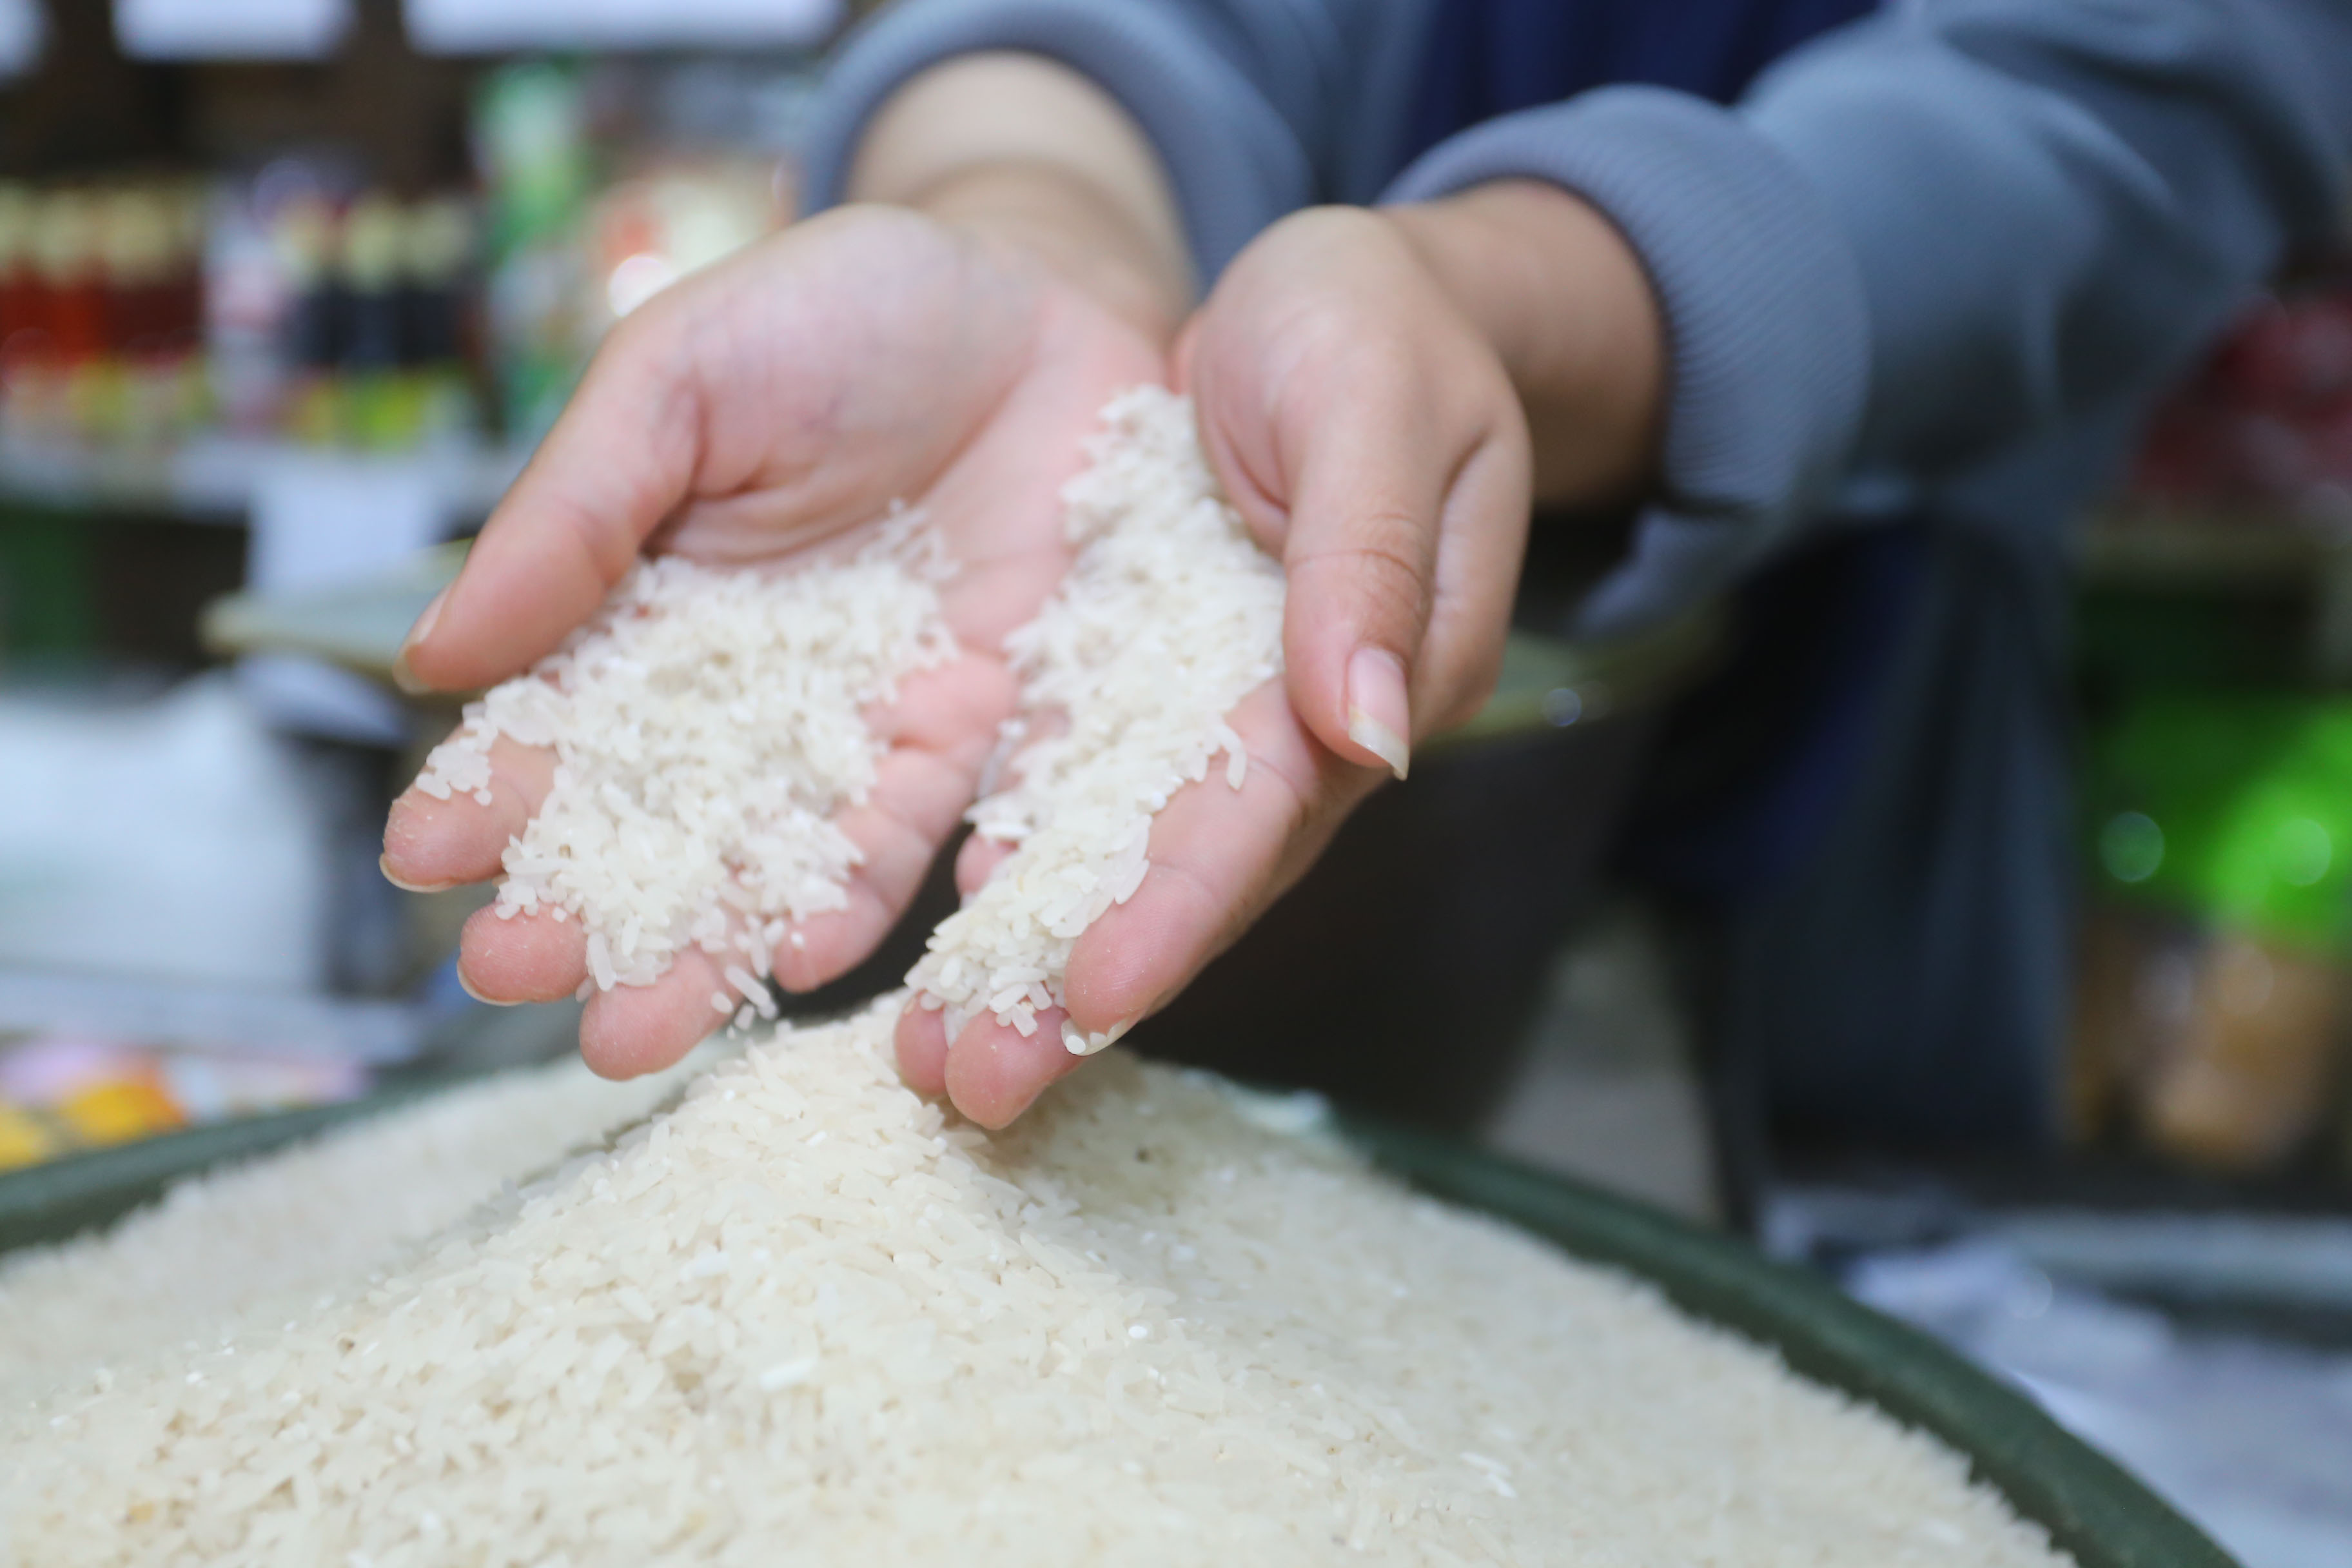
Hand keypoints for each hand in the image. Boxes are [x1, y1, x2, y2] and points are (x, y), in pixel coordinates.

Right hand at [381, 203, 1163, 1079]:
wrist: (1041, 303)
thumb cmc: (842, 311)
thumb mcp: (683, 376)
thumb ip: (575, 511)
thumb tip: (434, 656)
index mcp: (643, 604)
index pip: (553, 717)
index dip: (491, 787)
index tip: (425, 858)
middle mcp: (744, 691)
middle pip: (652, 819)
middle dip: (582, 904)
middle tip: (514, 979)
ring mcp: (856, 722)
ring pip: (769, 858)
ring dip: (702, 948)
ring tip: (630, 1032)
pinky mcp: (968, 735)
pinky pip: (911, 835)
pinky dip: (861, 900)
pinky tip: (808, 966)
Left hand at [899, 199, 1582, 1124]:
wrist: (1344, 296)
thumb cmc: (1376, 322)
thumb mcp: (1378, 398)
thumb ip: (1368, 554)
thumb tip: (1371, 725)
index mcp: (1380, 667)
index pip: (1266, 810)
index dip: (1177, 909)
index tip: (1084, 999)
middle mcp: (1301, 721)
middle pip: (1187, 874)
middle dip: (1082, 986)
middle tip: (973, 1091)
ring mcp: (1221, 710)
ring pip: (1126, 858)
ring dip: (1034, 959)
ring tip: (933, 1054)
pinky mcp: (1150, 678)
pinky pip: (1078, 789)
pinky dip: (1018, 867)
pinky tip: (940, 935)